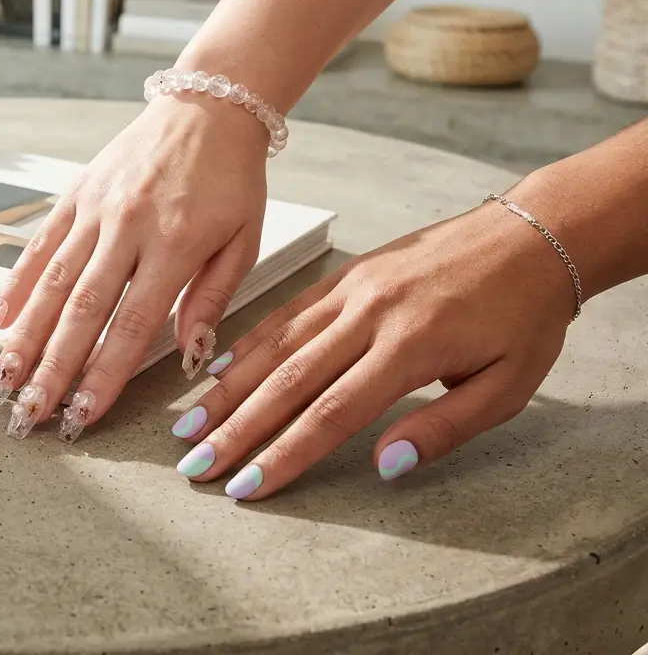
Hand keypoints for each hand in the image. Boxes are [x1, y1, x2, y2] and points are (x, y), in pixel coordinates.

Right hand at [0, 93, 268, 441]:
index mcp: (176, 244)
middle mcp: (127, 228)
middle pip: (82, 310)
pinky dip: (16, 285)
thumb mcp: (244, 240)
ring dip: (26, 335)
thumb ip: (213, 298)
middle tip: (29, 413)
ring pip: (52, 282)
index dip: (104, 373)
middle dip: (53, 368)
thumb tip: (191, 355)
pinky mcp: (74, 194)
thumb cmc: (232, 179)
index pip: (132, 323)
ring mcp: (95, 210)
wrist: (207, 106)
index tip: (82, 414)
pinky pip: (39, 245)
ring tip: (4, 379)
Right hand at [172, 200, 575, 498]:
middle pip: (288, 382)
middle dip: (236, 429)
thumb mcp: (507, 387)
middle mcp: (369, 314)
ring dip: (227, 390)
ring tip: (190, 425)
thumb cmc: (525, 316)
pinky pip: (286, 314)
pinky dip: (248, 345)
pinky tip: (217, 371)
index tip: (247, 486)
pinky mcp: (345, 275)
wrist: (531, 235)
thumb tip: (384, 465)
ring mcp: (351, 289)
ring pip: (275, 346)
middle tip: (196, 466)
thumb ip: (443, 428)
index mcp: (410, 346)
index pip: (333, 413)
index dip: (285, 454)